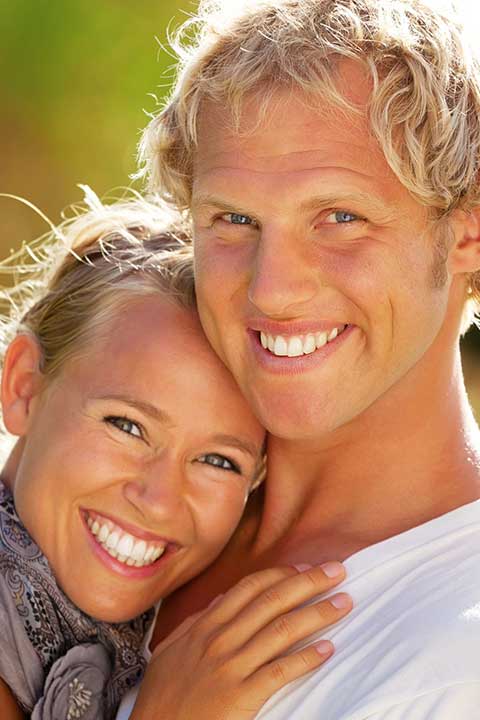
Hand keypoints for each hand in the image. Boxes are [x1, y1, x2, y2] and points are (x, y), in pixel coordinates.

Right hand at [130, 562, 351, 719]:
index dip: (282, 574)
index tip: (306, 567)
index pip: (251, 587)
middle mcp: (220, 638)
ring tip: (344, 603)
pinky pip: (280, 671)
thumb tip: (223, 599)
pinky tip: (327, 649)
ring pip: (283, 629)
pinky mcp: (241, 695)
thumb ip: (197, 621)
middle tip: (337, 571)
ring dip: (318, 613)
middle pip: (273, 600)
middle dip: (309, 582)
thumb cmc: (164, 695)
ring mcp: (231, 666)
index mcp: (206, 625)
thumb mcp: (173, 649)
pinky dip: (306, 658)